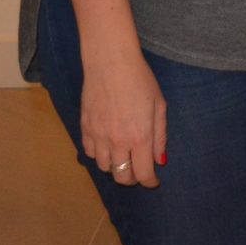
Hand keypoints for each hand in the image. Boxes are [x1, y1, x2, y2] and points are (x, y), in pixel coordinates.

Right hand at [78, 50, 165, 188]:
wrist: (111, 62)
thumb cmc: (140, 80)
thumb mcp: (159, 105)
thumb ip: (160, 136)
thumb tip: (160, 161)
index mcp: (140, 136)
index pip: (143, 174)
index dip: (150, 182)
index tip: (153, 181)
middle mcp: (118, 141)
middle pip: (122, 176)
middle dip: (132, 179)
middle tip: (139, 171)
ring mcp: (98, 136)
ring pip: (104, 167)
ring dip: (115, 167)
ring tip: (124, 157)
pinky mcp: (84, 128)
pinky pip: (90, 153)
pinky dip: (100, 155)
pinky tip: (107, 145)